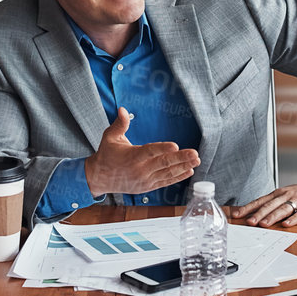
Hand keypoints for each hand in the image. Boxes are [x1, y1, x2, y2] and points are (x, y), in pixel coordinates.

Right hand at [85, 108, 200, 196]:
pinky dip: (178, 177)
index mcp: (131, 156)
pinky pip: (165, 182)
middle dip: (181, 158)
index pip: (149, 151)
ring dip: (183, 167)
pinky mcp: (148, 187)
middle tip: (195, 153)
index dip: (162, 149)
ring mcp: (145, 180)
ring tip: (196, 160)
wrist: (100, 178)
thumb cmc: (106, 155)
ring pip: (167, 174)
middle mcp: (139, 170)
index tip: (175, 146)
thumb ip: (119, 124)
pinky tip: (189, 171)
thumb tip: (123, 109)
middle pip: (163, 163)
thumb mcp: (109, 137)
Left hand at [232, 180, 296, 227]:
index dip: (248, 207)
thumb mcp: (286, 195)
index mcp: (279, 193)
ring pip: (284, 208)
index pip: (260, 201)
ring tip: (263, 224)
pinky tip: (287, 224)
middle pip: (270, 205)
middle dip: (258, 214)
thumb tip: (255, 215)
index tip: (237, 215)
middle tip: (248, 222)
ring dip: (273, 216)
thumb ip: (273, 204)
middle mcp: (287, 195)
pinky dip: (294, 219)